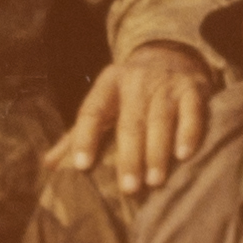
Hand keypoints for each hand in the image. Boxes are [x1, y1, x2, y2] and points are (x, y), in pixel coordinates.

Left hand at [50, 41, 213, 195]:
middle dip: (129, 156)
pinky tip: (184, 155)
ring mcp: (166, 84)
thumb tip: (49, 166)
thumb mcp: (103, 102)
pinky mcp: (193, 88)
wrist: (171, 54)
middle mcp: (136, 81)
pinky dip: (189, 133)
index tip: (81, 166)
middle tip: (128, 188)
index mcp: (108, 84)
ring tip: (155, 182)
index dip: (85, 137)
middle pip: (130, 121)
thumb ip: (77, 134)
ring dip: (158, 151)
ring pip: (160, 119)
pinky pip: (192, 112)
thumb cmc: (130, 92)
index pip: (92, 110)